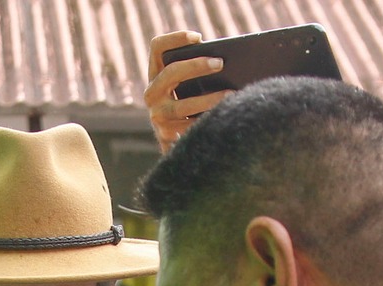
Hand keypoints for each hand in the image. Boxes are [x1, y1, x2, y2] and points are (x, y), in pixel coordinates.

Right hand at [146, 31, 228, 153]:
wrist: (183, 151)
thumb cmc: (193, 109)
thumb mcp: (189, 88)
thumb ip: (197, 74)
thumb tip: (223, 64)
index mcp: (156, 75)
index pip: (157, 47)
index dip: (175, 38)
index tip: (198, 37)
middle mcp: (152, 95)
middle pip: (170, 73)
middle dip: (196, 66)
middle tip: (220, 63)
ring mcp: (158, 117)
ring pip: (183, 106)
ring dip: (208, 99)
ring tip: (230, 94)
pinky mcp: (168, 139)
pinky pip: (190, 129)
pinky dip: (209, 122)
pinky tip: (225, 118)